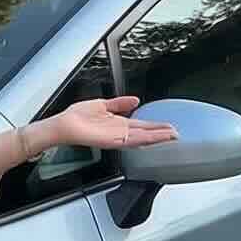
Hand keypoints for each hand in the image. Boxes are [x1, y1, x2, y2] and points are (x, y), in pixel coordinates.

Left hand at [48, 96, 178, 151]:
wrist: (64, 125)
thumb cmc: (76, 117)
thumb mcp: (102, 104)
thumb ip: (119, 103)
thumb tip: (135, 100)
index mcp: (118, 124)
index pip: (141, 126)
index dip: (155, 127)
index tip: (168, 126)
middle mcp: (119, 132)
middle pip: (145, 134)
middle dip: (161, 134)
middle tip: (177, 134)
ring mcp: (117, 137)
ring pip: (143, 138)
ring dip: (158, 137)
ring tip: (172, 136)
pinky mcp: (113, 141)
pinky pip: (132, 139)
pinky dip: (146, 138)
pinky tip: (155, 137)